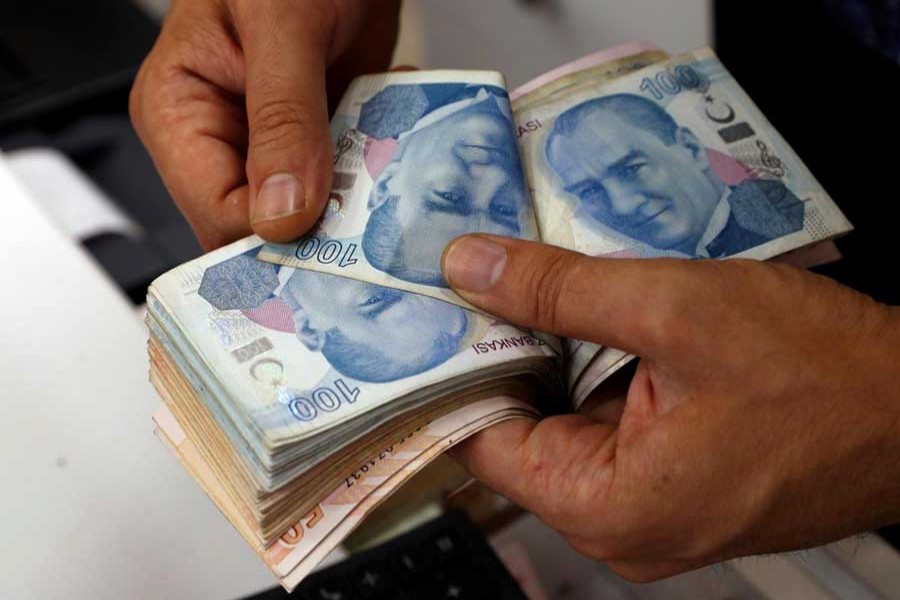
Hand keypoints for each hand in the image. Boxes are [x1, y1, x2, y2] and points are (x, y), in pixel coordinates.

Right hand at [130, 0, 400, 249]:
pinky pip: (344, 184)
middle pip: (260, 226)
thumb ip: (281, 117)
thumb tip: (281, 212)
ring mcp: (274, 145)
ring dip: (353, 207)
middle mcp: (223, 139)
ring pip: (309, 214)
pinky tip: (393, 160)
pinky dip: (373, 180)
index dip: (268, 237)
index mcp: (179, 114)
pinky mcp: (319, 142)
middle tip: (367, 226)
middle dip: (315, 231)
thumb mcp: (280, 27)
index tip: (327, 243)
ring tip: (386, 184)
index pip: (214, 212)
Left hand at [441, 234, 899, 580]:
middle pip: (521, 429)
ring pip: (565, 420)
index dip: (457, 366)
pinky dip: (598, 369)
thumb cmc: (823, 372)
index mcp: (606, 507)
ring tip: (546, 285)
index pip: (483, 438)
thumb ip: (559, 290)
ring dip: (557, 354)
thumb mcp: (676, 309)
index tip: (439, 305)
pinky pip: (608, 423)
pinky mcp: (675, 480)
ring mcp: (650, 506)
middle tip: (488, 276)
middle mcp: (620, 524)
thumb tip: (470, 268)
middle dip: (508, 351)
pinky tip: (603, 319)